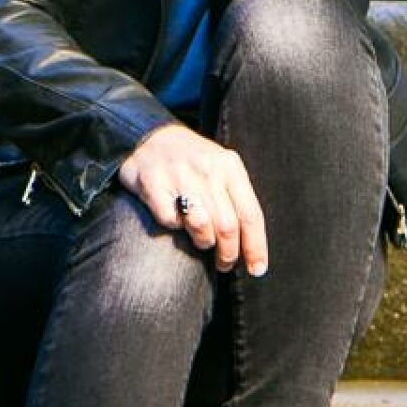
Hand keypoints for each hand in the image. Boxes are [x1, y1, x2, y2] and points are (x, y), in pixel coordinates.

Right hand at [117, 122, 267, 274]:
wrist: (149, 137)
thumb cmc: (193, 161)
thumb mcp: (221, 168)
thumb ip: (237, 199)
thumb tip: (252, 246)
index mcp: (230, 166)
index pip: (251, 214)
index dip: (256, 247)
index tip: (257, 269)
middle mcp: (207, 169)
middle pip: (228, 226)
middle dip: (228, 254)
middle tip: (224, 265)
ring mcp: (179, 175)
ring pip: (201, 227)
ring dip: (203, 243)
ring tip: (202, 242)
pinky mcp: (152, 183)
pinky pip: (170, 221)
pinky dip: (174, 228)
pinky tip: (175, 220)